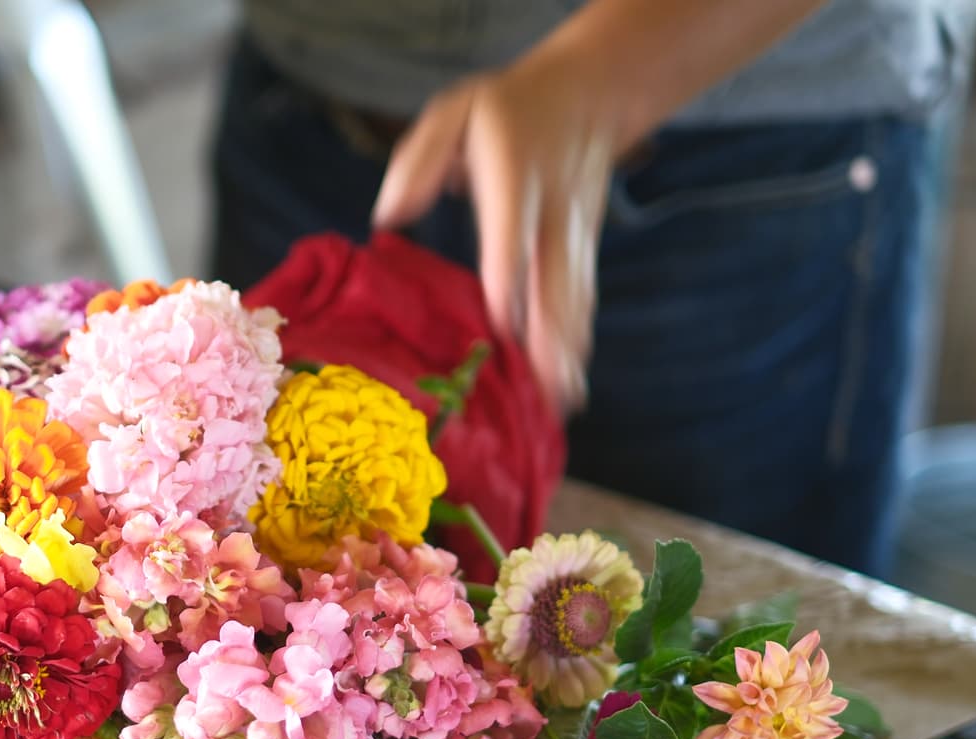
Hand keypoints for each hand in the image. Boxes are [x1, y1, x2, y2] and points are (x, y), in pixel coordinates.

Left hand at [372, 44, 622, 411]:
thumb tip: (387, 216)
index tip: (504, 330)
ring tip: (560, 406)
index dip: (510, 284)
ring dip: (569, 353)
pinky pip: (580, 302)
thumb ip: (420, 159)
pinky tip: (568, 387)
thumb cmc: (503, 112)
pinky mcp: (584, 251)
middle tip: (547, 393)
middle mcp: (552, 212)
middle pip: (555, 281)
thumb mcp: (456, 111)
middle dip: (552, 340)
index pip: (511, 238)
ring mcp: (575, 234)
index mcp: (515, 177)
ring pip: (574, 299)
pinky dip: (575, 345)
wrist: (588, 94)